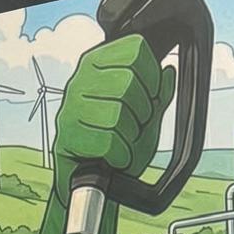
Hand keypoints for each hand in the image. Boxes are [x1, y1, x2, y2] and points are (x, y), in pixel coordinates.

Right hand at [52, 33, 175, 206]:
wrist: (94, 183)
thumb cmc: (118, 147)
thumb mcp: (147, 118)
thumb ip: (159, 95)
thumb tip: (167, 73)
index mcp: (100, 64)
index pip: (135, 49)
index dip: (152, 76)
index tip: (150, 97)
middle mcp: (80, 80)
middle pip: (128, 82)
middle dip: (142, 111)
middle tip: (134, 127)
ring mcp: (70, 108)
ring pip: (117, 114)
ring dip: (130, 137)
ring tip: (122, 144)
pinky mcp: (65, 136)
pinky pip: (107, 142)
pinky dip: (119, 156)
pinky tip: (113, 158)